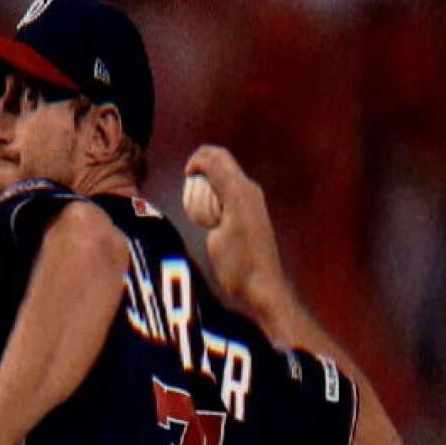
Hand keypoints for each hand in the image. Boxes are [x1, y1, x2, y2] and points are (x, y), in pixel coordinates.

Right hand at [184, 145, 290, 323]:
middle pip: (223, 160)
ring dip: (210, 175)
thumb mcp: (216, 234)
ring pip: (228, 173)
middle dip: (203, 163)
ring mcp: (253, 199)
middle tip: (188, 178)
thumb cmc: (237, 264)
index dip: (196, 161)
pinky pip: (232, 188)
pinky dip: (217, 190)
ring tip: (196, 193)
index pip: (215, 159)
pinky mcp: (253, 211)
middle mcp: (249, 189)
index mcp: (239, 190)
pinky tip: (209, 209)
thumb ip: (211, 203)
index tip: (184, 176)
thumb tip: (202, 189)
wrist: (262, 285)